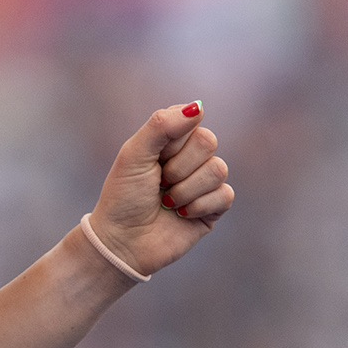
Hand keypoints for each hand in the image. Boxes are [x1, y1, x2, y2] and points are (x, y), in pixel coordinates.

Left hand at [86, 101, 232, 276]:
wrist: (122, 241)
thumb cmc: (123, 196)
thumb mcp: (135, 154)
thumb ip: (162, 125)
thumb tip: (199, 106)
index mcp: (170, 139)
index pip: (191, 119)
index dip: (172, 139)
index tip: (154, 156)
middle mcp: (190, 157)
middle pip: (208, 141)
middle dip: (178, 166)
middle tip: (159, 182)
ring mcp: (203, 182)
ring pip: (218, 169)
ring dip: (185, 189)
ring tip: (166, 201)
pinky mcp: (214, 208)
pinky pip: (225, 195)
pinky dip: (198, 206)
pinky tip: (181, 215)